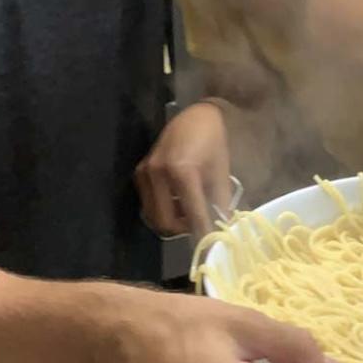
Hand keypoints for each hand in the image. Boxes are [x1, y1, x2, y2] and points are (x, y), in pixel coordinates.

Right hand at [136, 102, 232, 235]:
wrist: (196, 115)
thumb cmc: (213, 141)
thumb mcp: (221, 172)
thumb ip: (220, 203)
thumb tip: (223, 229)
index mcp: (181, 171)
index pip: (191, 214)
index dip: (202, 233)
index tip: (210, 247)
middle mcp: (158, 173)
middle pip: (165, 222)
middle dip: (183, 229)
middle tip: (200, 225)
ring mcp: (145, 173)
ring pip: (154, 216)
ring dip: (172, 221)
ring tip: (190, 212)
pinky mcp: (140, 173)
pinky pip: (149, 203)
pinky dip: (164, 209)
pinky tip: (178, 201)